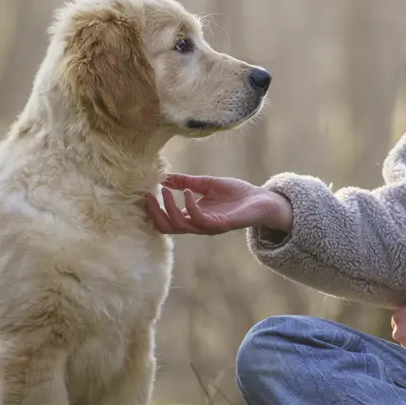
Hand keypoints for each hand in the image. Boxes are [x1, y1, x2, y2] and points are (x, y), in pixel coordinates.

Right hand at [144, 173, 292, 235]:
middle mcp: (197, 224)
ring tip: (164, 190)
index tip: (143, 192)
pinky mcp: (220, 225)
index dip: (153, 209)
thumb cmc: (236, 194)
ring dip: (170, 207)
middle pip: (167, 227)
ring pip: (180, 225)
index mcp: (192, 216)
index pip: (165, 219)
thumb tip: (163, 177)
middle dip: (155, 212)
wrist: (261, 200)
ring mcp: (208, 226)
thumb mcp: (206, 184)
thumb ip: (186, 182)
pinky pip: (199, 219)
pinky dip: (190, 205)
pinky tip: (188, 191)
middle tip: (147, 196)